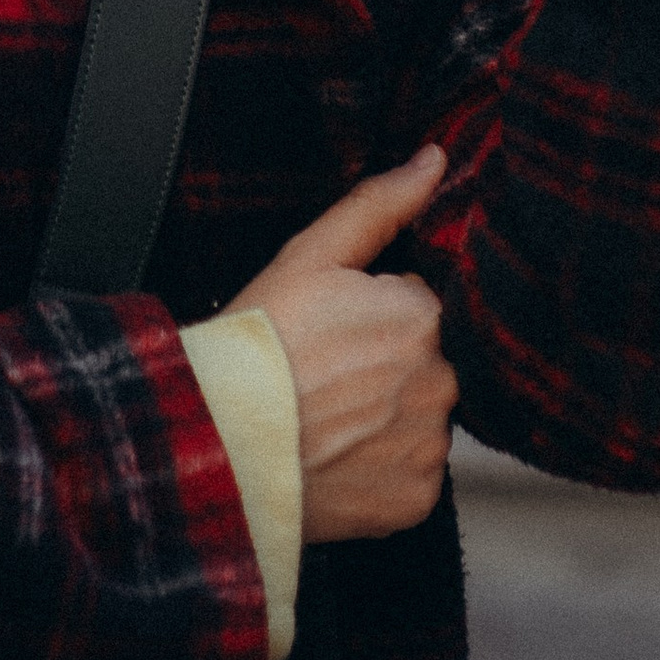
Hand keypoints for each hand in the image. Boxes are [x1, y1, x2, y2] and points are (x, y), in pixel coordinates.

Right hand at [225, 146, 457, 543]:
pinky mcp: (417, 500)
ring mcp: (430, 445)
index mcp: (422, 315)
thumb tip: (435, 160)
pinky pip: (412, 472)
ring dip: (387, 415)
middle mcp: (442, 381)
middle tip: (322, 373)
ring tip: (326, 415)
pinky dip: (382, 466)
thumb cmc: (258, 343)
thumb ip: (380, 204)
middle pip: (423, 361)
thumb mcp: (310, 255)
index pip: (415, 304)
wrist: (217, 444)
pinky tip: (338, 455)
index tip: (329, 329)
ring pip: (420, 416)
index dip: (369, 312)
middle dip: (385, 362)